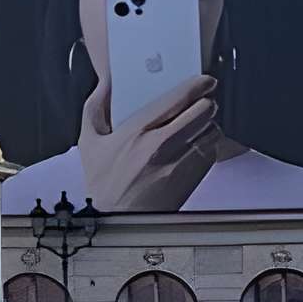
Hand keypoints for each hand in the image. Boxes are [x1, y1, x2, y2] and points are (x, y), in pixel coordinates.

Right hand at [76, 72, 221, 212]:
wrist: (117, 220)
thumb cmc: (104, 184)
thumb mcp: (89, 142)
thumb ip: (95, 107)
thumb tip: (106, 83)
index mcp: (137, 131)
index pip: (179, 98)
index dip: (198, 85)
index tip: (203, 82)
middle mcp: (161, 144)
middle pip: (204, 110)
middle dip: (206, 102)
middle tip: (202, 102)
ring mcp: (180, 162)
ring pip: (213, 130)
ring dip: (209, 125)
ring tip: (198, 126)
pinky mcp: (192, 178)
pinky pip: (212, 152)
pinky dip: (208, 145)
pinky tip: (195, 146)